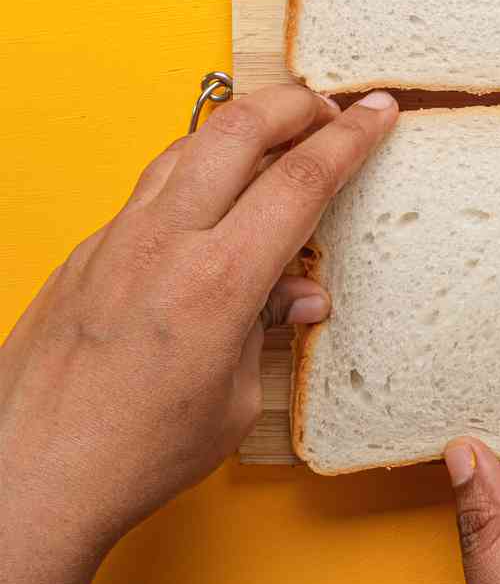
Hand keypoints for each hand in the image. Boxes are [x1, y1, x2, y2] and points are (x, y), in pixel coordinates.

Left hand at [0, 86, 399, 583]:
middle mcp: (165, 243)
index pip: (301, 180)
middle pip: (241, 128)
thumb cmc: (135, 457)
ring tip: (275, 135)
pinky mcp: (86, 252)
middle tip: (329, 107)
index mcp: (217, 282)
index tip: (380, 110)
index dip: (351, 137)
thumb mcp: (234, 400)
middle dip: (296, 102)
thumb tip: (301, 293)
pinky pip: (150, 189)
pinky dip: (194, 175)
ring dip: (241, 127)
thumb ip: (270, 326)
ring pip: (188, 145)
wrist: (30, 481)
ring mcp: (117, 240)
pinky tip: (211, 201)